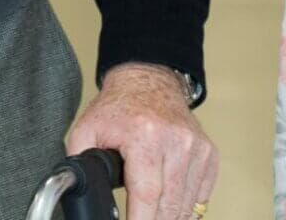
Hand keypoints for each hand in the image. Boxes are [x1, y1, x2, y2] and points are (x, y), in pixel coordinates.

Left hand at [67, 63, 217, 219]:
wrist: (149, 80)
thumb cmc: (120, 107)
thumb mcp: (87, 130)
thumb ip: (79, 162)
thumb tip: (77, 190)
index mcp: (144, 136)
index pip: (146, 195)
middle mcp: (175, 141)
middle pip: (169, 208)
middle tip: (138, 216)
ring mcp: (196, 147)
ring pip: (186, 206)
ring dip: (169, 216)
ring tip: (151, 210)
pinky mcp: (208, 153)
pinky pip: (201, 197)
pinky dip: (185, 206)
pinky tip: (169, 201)